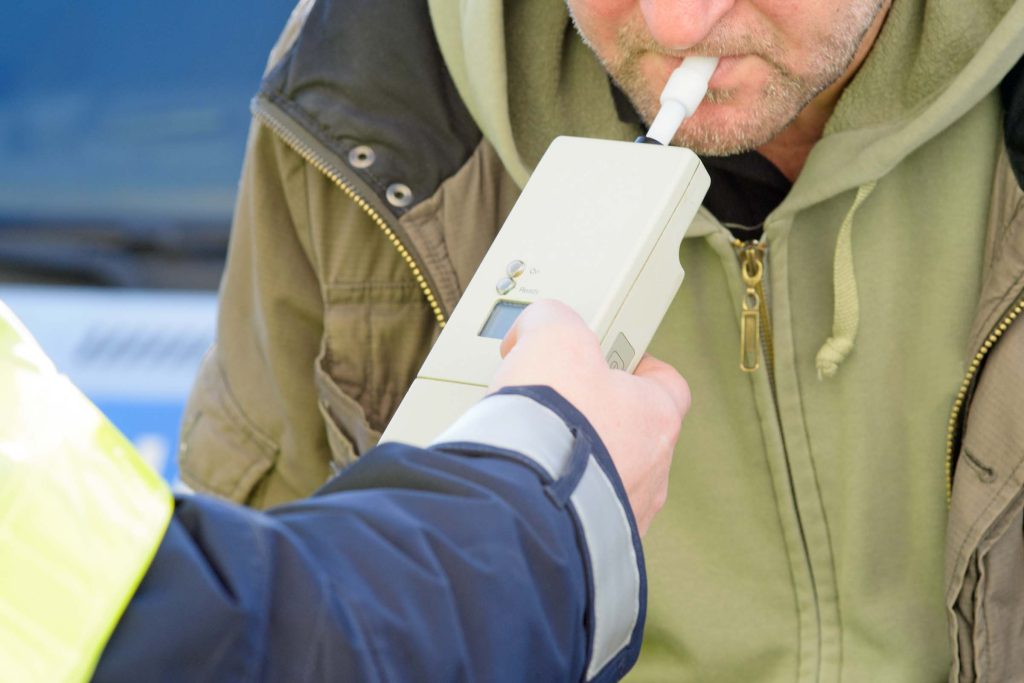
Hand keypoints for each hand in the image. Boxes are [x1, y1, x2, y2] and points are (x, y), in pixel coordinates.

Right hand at [488, 300, 690, 535]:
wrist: (523, 501)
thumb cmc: (552, 420)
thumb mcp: (552, 338)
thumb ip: (551, 320)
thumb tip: (534, 327)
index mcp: (657, 417)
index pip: (668, 383)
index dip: (639, 366)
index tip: (613, 361)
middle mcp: (653, 470)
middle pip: (636, 433)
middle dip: (600, 417)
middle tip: (561, 406)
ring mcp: (627, 512)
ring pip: (611, 479)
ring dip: (581, 463)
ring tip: (538, 450)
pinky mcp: (596, 545)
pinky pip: (585, 515)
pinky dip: (563, 500)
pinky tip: (531, 486)